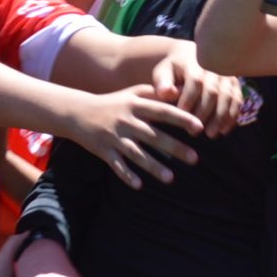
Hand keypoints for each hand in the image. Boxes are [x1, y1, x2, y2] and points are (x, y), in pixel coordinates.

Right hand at [63, 87, 204, 188]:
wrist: (77, 112)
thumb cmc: (112, 103)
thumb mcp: (132, 93)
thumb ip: (155, 93)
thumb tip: (182, 91)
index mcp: (135, 105)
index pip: (162, 111)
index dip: (181, 119)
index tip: (199, 128)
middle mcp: (126, 121)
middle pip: (153, 136)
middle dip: (174, 147)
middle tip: (195, 159)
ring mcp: (114, 137)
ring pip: (136, 153)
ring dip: (153, 166)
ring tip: (170, 178)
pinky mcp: (103, 151)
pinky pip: (116, 165)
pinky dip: (126, 175)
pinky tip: (139, 185)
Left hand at [149, 44, 244, 137]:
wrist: (191, 58)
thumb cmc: (174, 70)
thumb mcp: (163, 72)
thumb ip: (162, 82)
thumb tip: (165, 93)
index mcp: (195, 64)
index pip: (195, 81)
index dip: (189, 99)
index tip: (181, 115)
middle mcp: (215, 68)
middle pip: (213, 92)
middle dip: (205, 113)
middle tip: (195, 131)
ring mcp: (227, 76)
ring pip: (228, 97)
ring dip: (220, 118)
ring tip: (211, 134)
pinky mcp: (235, 85)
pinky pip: (237, 101)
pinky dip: (232, 116)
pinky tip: (224, 130)